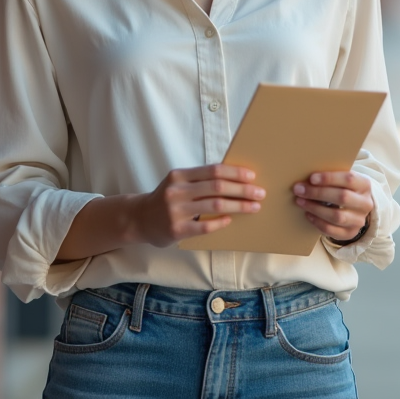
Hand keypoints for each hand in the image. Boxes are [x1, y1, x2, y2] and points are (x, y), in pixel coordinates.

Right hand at [135, 164, 264, 247]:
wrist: (139, 219)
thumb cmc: (165, 199)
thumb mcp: (177, 183)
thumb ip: (199, 180)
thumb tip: (234, 177)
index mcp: (179, 175)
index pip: (213, 170)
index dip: (235, 172)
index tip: (252, 176)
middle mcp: (176, 191)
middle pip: (217, 187)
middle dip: (243, 189)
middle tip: (260, 193)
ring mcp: (176, 211)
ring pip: (215, 205)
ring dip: (238, 205)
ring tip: (253, 207)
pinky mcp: (177, 230)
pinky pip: (205, 226)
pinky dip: (220, 222)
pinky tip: (230, 219)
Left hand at [293, 171, 372, 242]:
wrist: (355, 208)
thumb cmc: (343, 188)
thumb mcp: (342, 179)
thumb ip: (330, 177)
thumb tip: (306, 177)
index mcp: (364, 185)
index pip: (349, 179)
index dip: (329, 178)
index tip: (311, 178)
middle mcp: (365, 203)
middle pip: (342, 197)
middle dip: (318, 193)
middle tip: (299, 190)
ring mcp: (359, 220)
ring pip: (337, 216)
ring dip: (315, 208)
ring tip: (300, 201)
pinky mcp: (351, 233)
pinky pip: (332, 230)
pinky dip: (317, 222)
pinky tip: (308, 214)